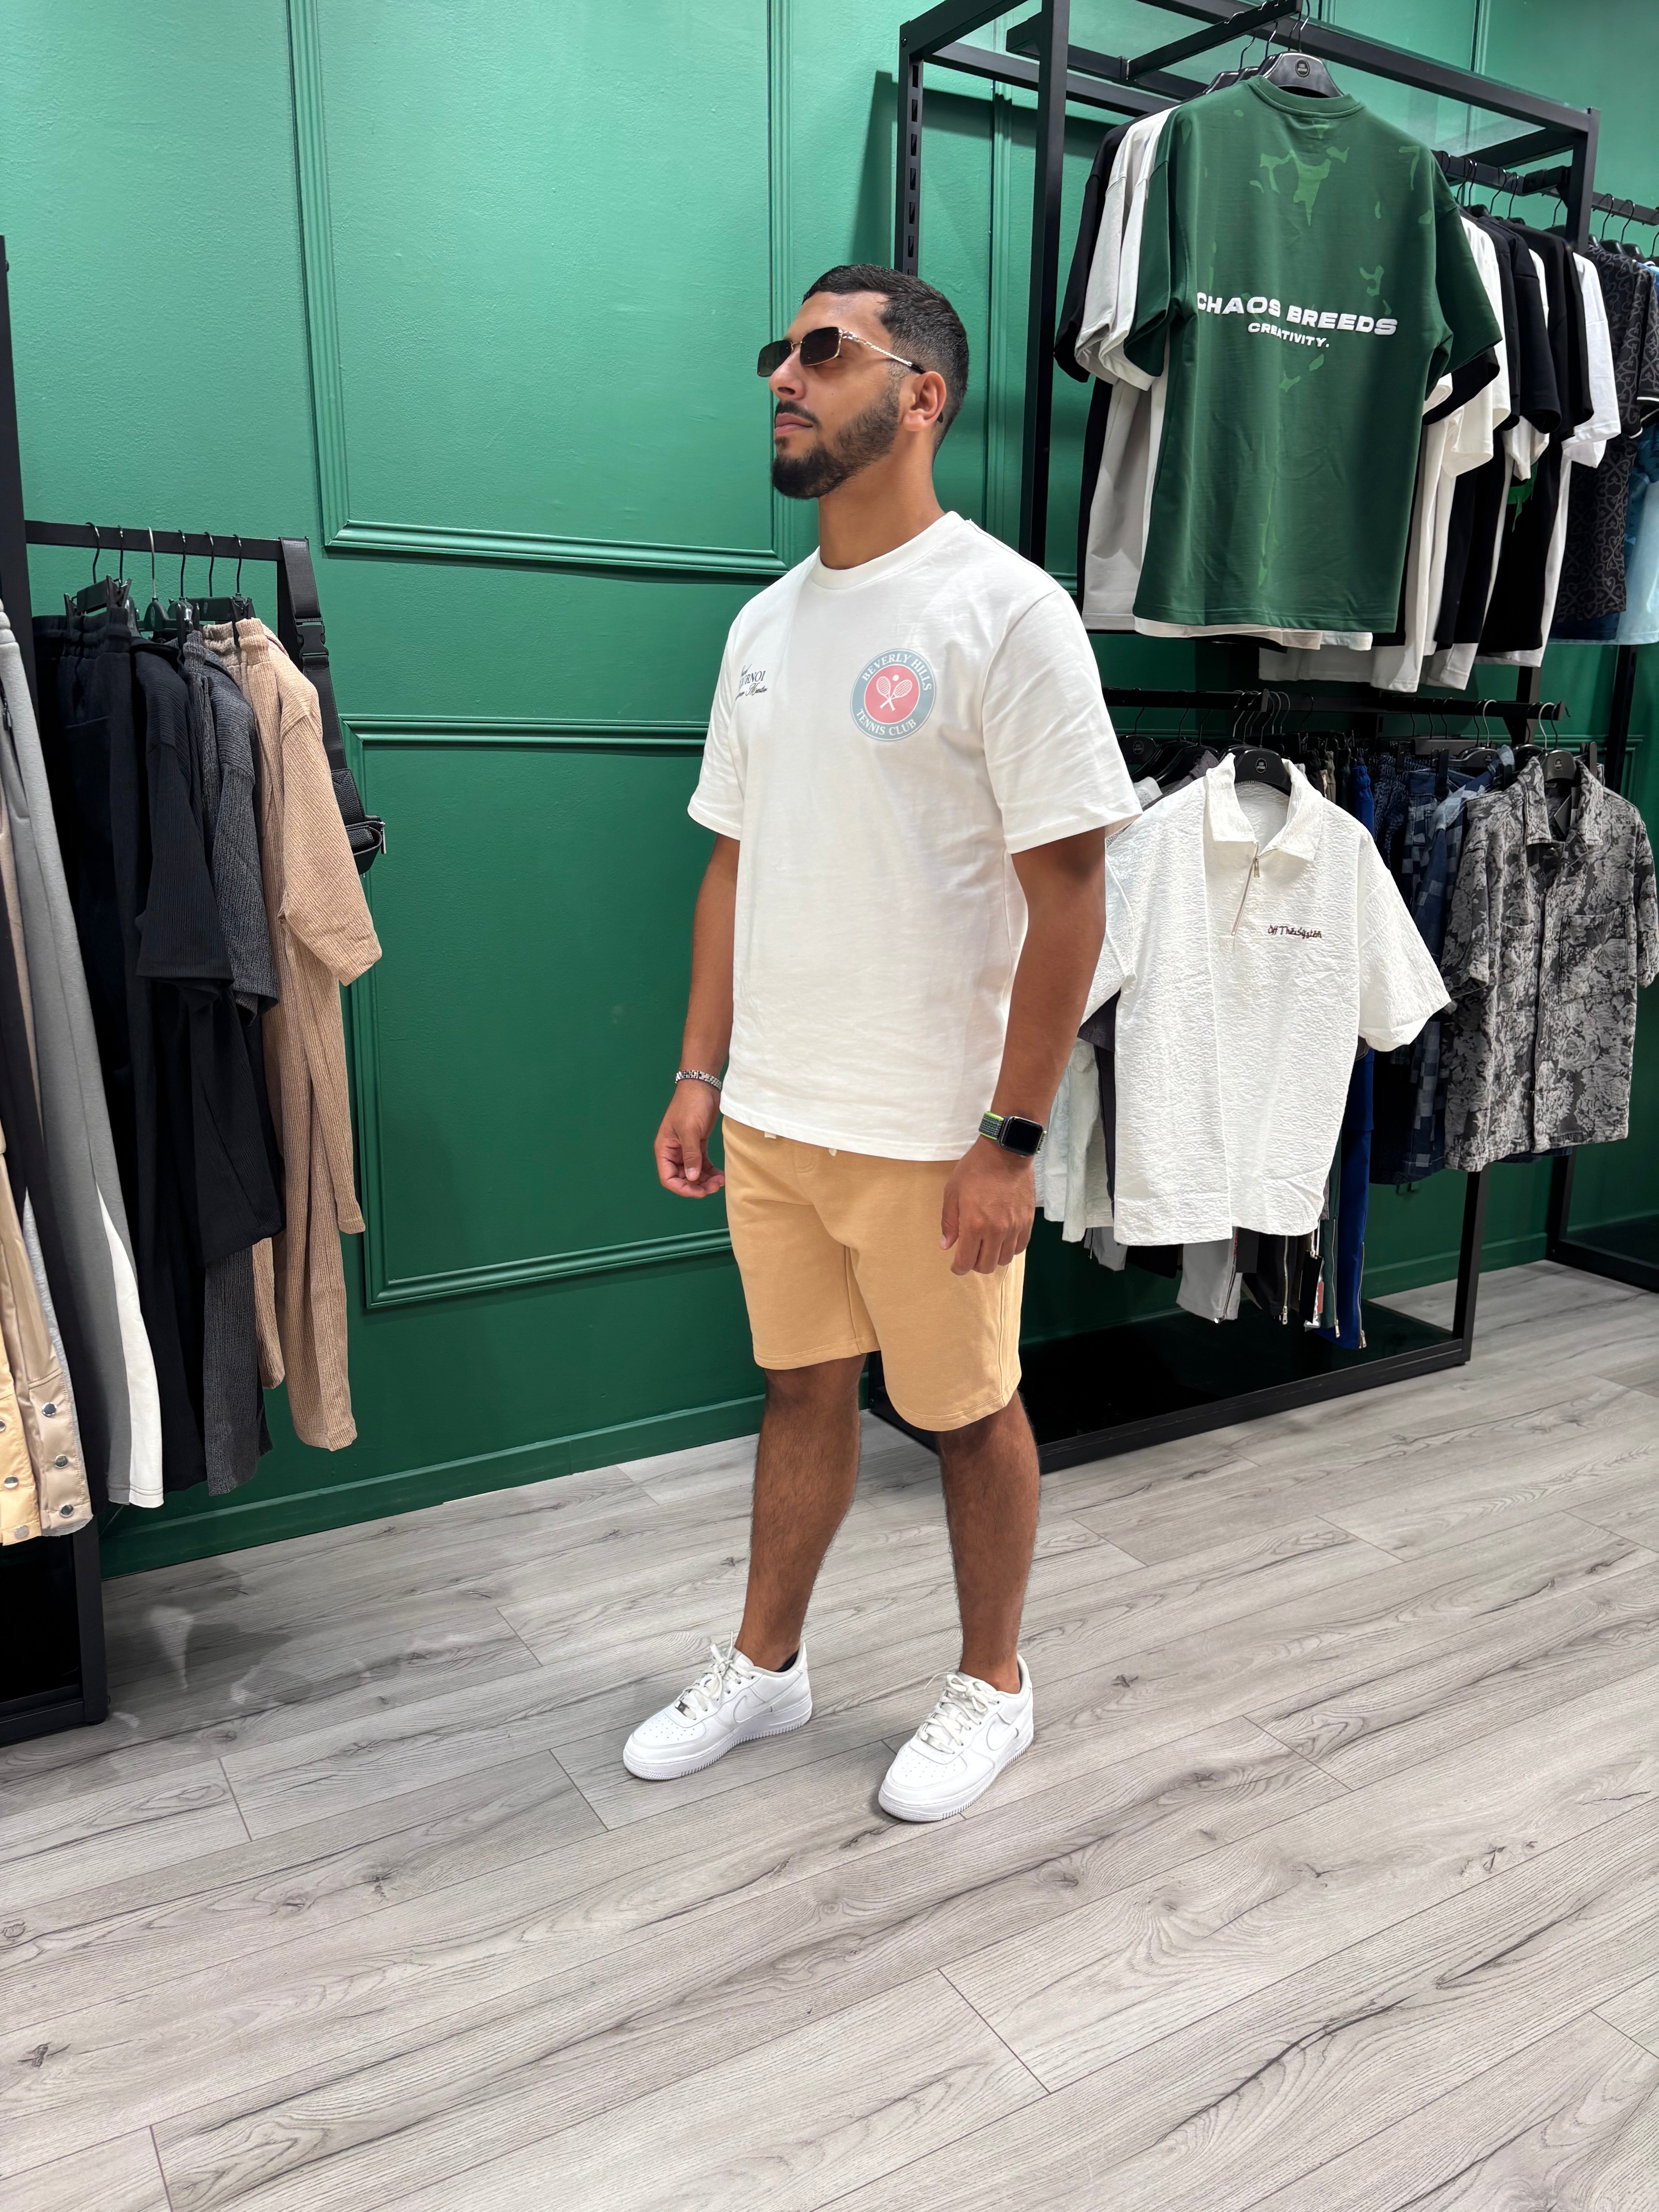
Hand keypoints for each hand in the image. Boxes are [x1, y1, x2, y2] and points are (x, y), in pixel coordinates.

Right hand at [655, 1082, 724, 1197]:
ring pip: (694, 1172)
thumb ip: (690, 1156)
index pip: (668, 1177)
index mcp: (665, 1149)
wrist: (703, 1086)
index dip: (682, 1188)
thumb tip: (692, 1178)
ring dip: (706, 1180)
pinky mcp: (698, 1144)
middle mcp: (673, 1151)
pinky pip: (703, 1164)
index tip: (699, 1192)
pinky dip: (711, 1171)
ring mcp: (686, 1149)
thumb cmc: (691, 1105)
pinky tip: (721, 1175)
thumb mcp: (689, 1131)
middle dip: (697, 1185)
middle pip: (682, 1178)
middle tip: (715, 1187)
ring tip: (721, 1181)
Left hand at [940, 1139, 1033, 1274]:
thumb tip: (946, 1246)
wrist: (1006, 1154)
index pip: (966, 1261)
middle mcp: (996, 1231)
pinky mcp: (1027, 1222)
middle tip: (970, 1255)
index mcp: (974, 1225)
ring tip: (986, 1247)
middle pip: (987, 1266)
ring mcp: (1014, 1227)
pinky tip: (1002, 1240)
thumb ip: (949, 1222)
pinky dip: (1009, 1249)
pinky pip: (1020, 1247)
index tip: (956, 1266)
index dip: (959, 1268)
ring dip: (993, 1258)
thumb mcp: (952, 1192)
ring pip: (1004, 1259)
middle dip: (975, 1265)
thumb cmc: (975, 1170)